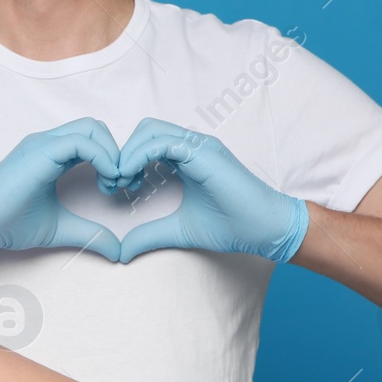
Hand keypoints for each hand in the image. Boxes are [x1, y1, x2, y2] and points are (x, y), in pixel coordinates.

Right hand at [0, 118, 123, 262]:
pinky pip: (80, 141)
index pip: (93, 140)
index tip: (119, 188)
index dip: (113, 159)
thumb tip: (118, 250)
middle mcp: (48, 144)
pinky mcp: (39, 153)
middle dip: (118, 152)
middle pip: (96, 128)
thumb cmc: (7, 224)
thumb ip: (89, 234)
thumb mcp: (60, 229)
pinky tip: (106, 180)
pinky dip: (102, 156)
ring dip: (112, 153)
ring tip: (113, 183)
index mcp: (51, 155)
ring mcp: (42, 145)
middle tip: (120, 183)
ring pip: (91, 128)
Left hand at [111, 118, 308, 264]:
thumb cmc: (232, 226)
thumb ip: (150, 235)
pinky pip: (163, 143)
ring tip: (122, 181)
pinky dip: (140, 156)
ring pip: (150, 131)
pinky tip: (132, 178)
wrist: (267, 229)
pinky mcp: (205, 153)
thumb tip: (121, 251)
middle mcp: (192, 146)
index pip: (146, 142)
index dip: (125, 160)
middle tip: (114, 183)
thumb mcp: (179, 231)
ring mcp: (199, 146)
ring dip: (128, 153)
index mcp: (186, 158)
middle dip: (122, 153)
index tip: (116, 187)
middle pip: (144, 130)